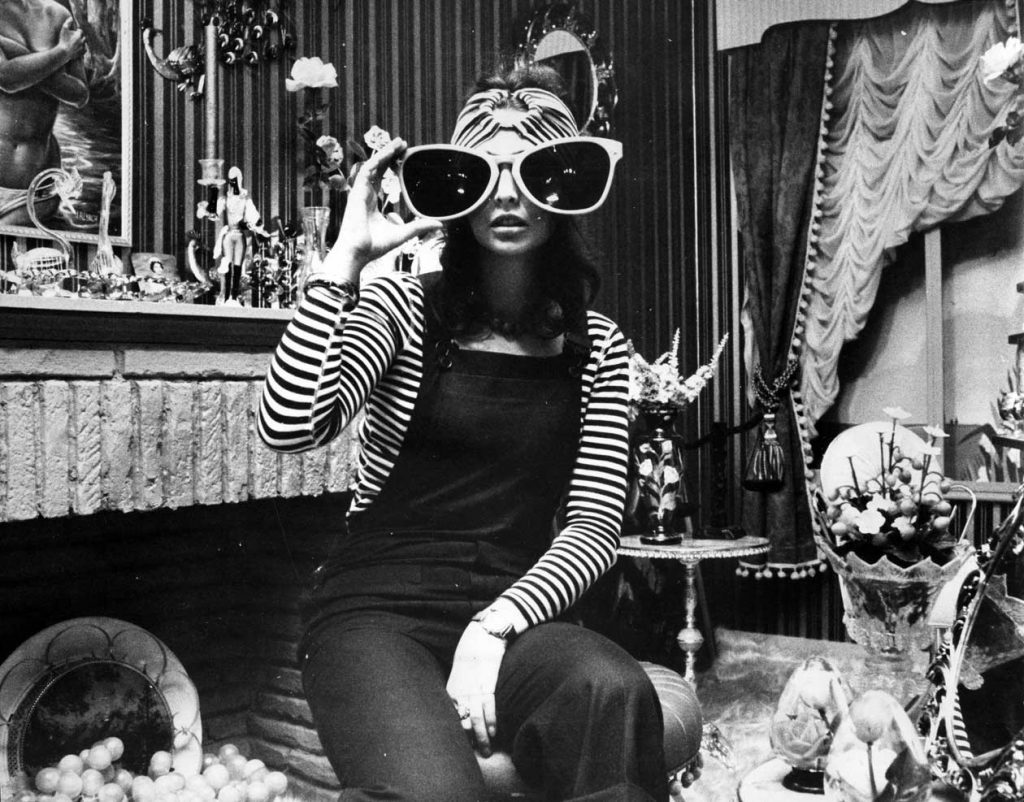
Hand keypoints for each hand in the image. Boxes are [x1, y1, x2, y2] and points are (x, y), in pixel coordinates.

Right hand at [58, 18, 85, 59]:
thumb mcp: (64, 29)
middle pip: (83, 37)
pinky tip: (78, 47)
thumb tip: (71, 18)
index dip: (77, 31)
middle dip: (80, 36)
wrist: (64, 51)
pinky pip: (85, 49)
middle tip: (75, 37)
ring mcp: (83, 47)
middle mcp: (82, 41)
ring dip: (81, 42)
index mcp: (79, 35)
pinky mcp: (83, 52)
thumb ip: (68, 22)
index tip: (74, 31)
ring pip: (84, 43)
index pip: (80, 31)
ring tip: (76, 42)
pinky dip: (82, 48)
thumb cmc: (63, 39)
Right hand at [325, 137, 441, 278]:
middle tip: (404, 144)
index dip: (390, 165)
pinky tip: (389, 152)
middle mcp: (366, 194)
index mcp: (373, 202)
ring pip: (373, 165)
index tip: (403, 157)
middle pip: (378, 167)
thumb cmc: (375, 245)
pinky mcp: (357, 191)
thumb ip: (419, 226)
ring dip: (385, 152)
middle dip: (389, 154)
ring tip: (399, 142)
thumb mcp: (403, 233)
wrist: (358, 252)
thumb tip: (440, 224)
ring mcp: (360, 191)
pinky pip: (368, 169)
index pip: (381, 177)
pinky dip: (378, 159)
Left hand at [446, 622, 506, 756]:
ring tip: (487, 750)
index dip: (456, 733)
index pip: (451, 717)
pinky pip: (489, 707)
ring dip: (482, 737)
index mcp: (452, 689)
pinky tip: (492, 732)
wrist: (482, 635)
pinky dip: (491, 721)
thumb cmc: (470, 652)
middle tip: (475, 755)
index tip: (460, 747)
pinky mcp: (488, 684)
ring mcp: (474, 689)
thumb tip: (460, 705)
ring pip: (476, 718)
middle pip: (463, 722)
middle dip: (469, 740)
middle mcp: (461, 692)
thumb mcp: (458, 671)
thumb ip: (458, 689)